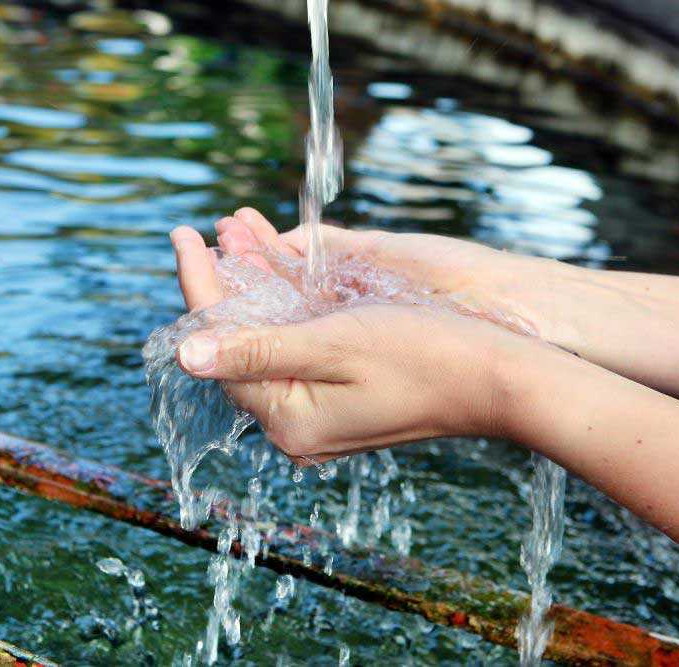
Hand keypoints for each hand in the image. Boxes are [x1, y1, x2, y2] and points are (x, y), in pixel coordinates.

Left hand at [169, 218, 562, 462]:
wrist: (497, 379)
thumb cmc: (425, 355)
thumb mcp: (335, 344)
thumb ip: (257, 348)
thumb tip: (185, 354)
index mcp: (289, 420)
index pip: (220, 346)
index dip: (198, 285)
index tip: (181, 235)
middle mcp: (297, 426)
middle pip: (238, 345)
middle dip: (221, 283)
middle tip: (201, 231)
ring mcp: (319, 415)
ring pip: (266, 343)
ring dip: (249, 289)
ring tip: (232, 237)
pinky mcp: (341, 399)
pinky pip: (294, 349)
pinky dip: (281, 309)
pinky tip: (272, 273)